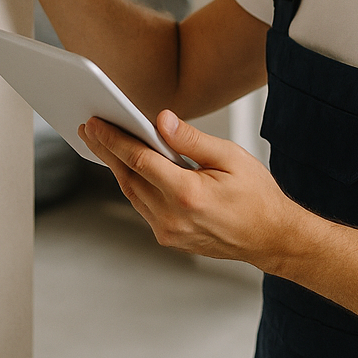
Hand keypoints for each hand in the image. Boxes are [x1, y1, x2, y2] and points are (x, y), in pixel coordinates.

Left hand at [78, 110, 303, 267]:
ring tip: (102, 144)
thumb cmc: (257, 196)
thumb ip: (191, 140)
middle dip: (106, 151)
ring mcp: (170, 232)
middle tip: (88, 128)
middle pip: (128, 177)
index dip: (114, 140)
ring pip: (132, 194)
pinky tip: (128, 168)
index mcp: (188, 194)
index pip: (140, 161)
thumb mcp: (231, 157)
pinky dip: (133, 185)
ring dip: (116, 168)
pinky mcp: (170, 238)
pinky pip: (143, 207)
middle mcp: (174, 217)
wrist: (270, 237)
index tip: (96, 124)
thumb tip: (162, 120)